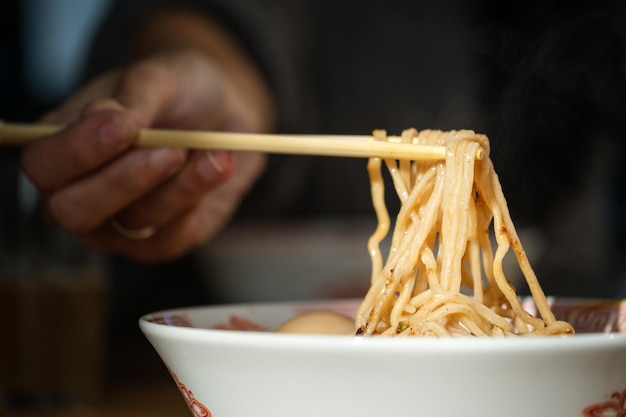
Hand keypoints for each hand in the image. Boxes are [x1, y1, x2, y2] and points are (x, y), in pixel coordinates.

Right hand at [21, 50, 270, 261]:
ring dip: (177, 186)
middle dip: (123, 180)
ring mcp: (120, 227)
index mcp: (62, 151)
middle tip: (170, 150)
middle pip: (74, 211)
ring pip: (134, 222)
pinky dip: (199, 196)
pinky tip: (219, 165)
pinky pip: (174, 234)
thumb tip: (112, 121)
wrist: (226, 112)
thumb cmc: (179, 93)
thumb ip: (132, 99)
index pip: (44, 165)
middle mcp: (81, 196)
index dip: (78, 150)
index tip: (121, 126)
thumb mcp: (158, 79)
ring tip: (211, 152)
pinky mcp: (163, 242)